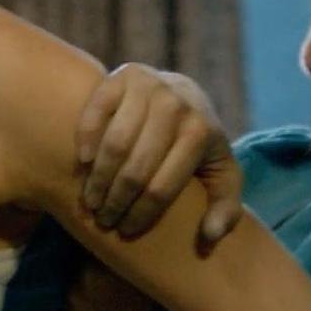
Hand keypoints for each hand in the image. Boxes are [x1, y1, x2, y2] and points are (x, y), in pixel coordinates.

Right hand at [75, 63, 241, 244]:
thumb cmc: (198, 145)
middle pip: (135, 170)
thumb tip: (209, 235)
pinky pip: (96, 111)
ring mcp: (148, 86)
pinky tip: (84, 163)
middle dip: (115, 203)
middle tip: (104, 220)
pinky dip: (86, 138)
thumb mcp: (222, 175)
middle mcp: (176, 106)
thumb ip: (226, 209)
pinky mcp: (122, 74)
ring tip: (91, 201)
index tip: (126, 231)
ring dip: (97, 180)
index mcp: (200, 133)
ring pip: (114, 144)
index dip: (140, 216)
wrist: (184, 93)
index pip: (161, 188)